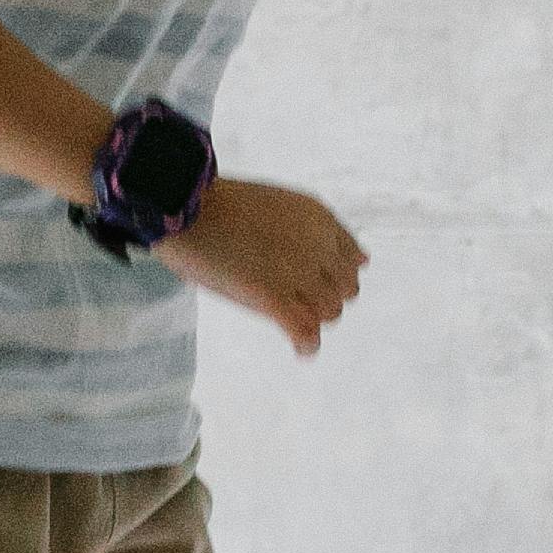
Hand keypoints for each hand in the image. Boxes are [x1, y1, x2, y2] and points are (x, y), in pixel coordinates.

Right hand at [156, 179, 361, 355]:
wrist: (188, 206)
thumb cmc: (223, 204)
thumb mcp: (285, 204)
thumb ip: (323, 231)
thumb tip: (364, 260)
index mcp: (319, 219)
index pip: (353, 259)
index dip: (335, 274)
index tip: (314, 279)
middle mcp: (317, 246)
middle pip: (344, 289)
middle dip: (325, 297)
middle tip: (296, 299)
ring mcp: (298, 272)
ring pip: (329, 312)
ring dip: (313, 318)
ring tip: (289, 316)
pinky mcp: (273, 296)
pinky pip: (305, 331)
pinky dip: (306, 344)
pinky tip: (301, 348)